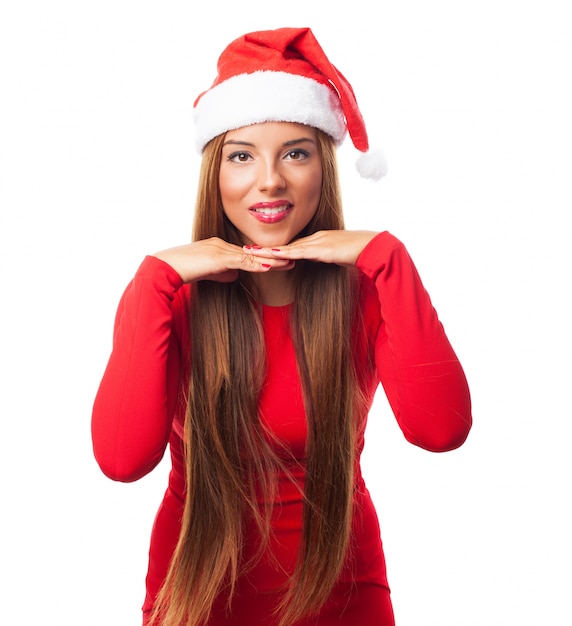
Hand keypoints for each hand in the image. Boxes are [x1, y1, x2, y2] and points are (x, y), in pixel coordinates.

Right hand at [152, 237, 293, 283]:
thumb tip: (234, 275)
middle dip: (274, 256)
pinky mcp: (217, 258)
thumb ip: (221, 272)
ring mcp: (220, 250)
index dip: (266, 257)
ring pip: (251, 256)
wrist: (164, 269)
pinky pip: (240, 262)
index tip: (282, 260)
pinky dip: (255, 265)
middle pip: (254, 252)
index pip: (248, 253)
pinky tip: (268, 268)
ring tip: (289, 262)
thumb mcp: (206, 272)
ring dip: (271, 261)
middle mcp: (223, 245)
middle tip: (294, 258)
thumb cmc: (181, 271)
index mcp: (221, 248)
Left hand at [243, 230, 378, 266]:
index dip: (275, 249)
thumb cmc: (360, 252)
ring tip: (249, 252)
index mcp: (318, 240)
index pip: (292, 246)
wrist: (373, 247)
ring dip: (268, 251)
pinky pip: (298, 253)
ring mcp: (316, 242)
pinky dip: (283, 255)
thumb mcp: (339, 255)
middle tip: (246, 249)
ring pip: (287, 248)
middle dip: (265, 248)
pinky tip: (271, 256)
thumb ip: (326, 256)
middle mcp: (314, 238)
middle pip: (285, 245)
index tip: (259, 251)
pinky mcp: (320, 249)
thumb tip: (318, 259)